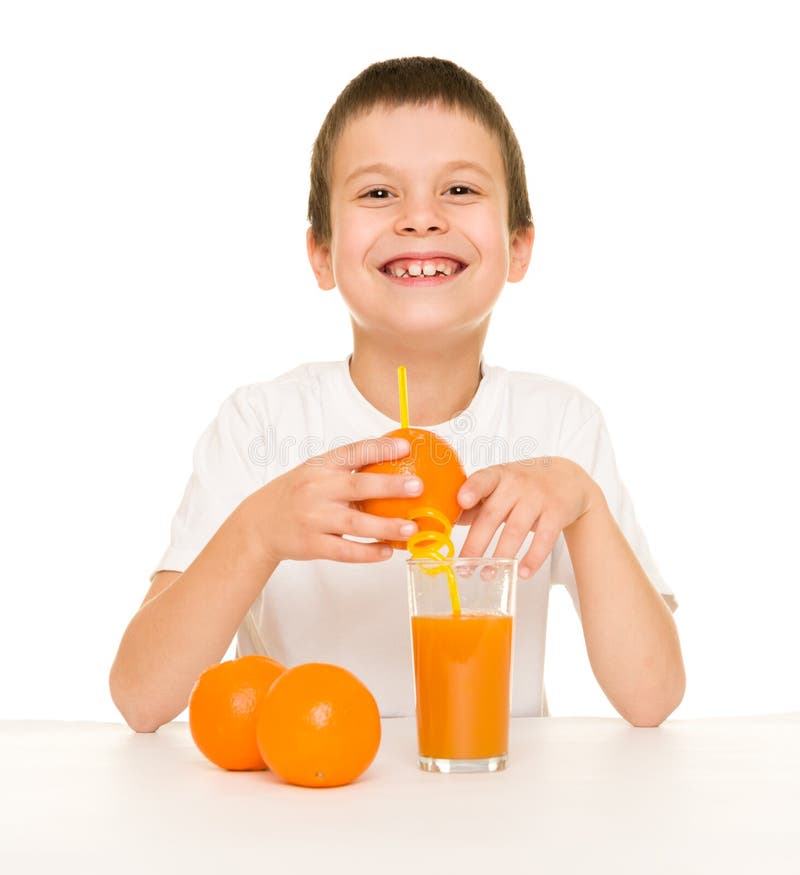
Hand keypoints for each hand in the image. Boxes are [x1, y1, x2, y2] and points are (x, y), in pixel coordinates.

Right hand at [245, 436, 421, 563]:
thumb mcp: (314, 473)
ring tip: (411, 528)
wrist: (259, 525)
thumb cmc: (296, 495)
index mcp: (320, 467)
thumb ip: (345, 470)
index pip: (352, 452)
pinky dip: (368, 552)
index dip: (380, 449)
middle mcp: (317, 490)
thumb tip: (393, 461)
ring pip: (356, 524)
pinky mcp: (313, 545)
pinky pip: (345, 551)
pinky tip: (387, 551)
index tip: (405, 448)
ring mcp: (314, 519)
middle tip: (417, 486)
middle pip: (358, 487)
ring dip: (386, 526)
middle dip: (390, 486)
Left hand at [456, 457, 601, 577]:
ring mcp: (538, 498)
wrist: (568, 478)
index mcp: (498, 475)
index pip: (483, 479)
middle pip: (493, 515)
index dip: (472, 489)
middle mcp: (517, 483)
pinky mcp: (557, 513)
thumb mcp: (500, 484)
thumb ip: (477, 501)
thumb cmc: (525, 483)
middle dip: (476, 544)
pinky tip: (522, 572)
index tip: (462, 501)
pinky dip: (532, 559)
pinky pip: (544, 540)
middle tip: (464, 566)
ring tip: (487, 575)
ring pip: (516, 530)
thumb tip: (448, 522)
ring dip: (500, 556)